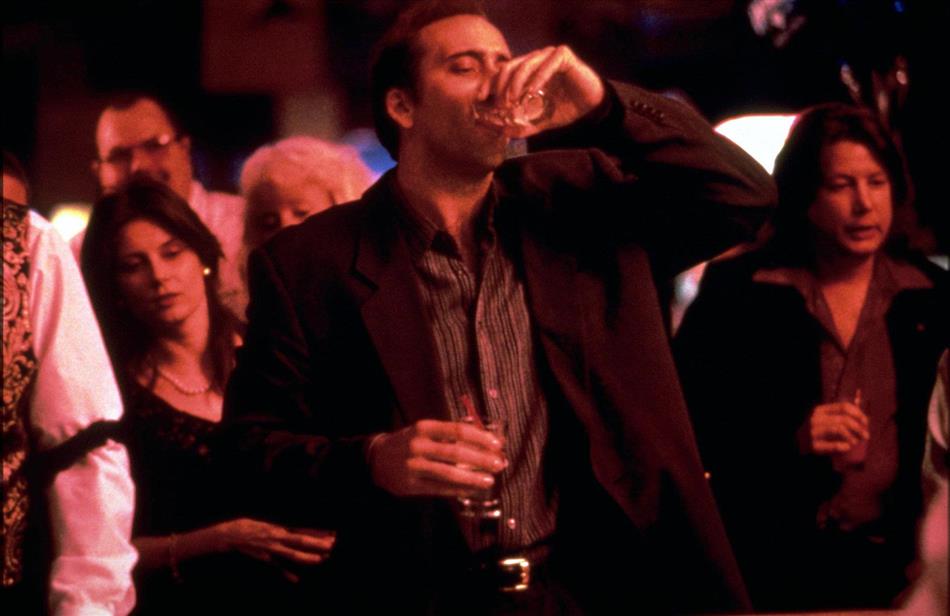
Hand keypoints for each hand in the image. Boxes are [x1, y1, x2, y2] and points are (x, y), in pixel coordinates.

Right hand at [212, 518, 335, 566]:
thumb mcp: (267, 526)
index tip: (332, 534)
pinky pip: (277, 567)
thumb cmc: (248, 527)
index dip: (318, 533)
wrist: (229, 534)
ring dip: (307, 557)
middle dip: (317, 543)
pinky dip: (286, 573)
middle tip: (332, 545)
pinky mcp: (264, 558)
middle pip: (301, 541)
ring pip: (292, 554)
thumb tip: (292, 532)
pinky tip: (295, 579)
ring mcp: (271, 549)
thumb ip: (282, 531)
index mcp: (279, 528)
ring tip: (321, 559)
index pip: (303, 531)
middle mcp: (277, 538)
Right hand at [369, 419, 507, 497]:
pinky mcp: (411, 485)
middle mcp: (418, 445)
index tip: (498, 444)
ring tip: (490, 481)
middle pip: (456, 452)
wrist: (376, 458)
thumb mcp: (424, 431)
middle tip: (499, 464)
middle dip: (482, 459)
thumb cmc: (409, 442)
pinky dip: (458, 490)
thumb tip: (484, 441)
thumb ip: (448, 435)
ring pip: (449, 473)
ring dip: (473, 478)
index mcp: (425, 428)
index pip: (458, 430)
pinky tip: (472, 490)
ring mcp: (414, 466)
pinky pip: (440, 488)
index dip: (481, 438)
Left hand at [483, 45, 603, 137]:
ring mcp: (548, 55)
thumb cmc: (565, 110)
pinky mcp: (563, 55)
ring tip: (514, 100)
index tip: (479, 99)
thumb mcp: (538, 121)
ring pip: (525, 64)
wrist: (592, 108)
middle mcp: (535, 60)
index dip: (489, 84)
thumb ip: (520, 125)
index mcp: (526, 72)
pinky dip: (538, 78)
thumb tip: (500, 131)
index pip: (501, 73)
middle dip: (501, 86)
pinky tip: (533, 92)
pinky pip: (547, 63)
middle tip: (500, 104)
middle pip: (509, 67)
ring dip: (516, 83)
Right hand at [802, 402, 869, 454]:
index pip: (843, 407)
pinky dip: (844, 446)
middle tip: (866, 436)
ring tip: (857, 442)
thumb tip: (863, 409)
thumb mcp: (826, 420)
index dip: (858, 413)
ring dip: (852, 437)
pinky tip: (847, 447)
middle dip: (858, 427)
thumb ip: (841, 414)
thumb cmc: (817, 432)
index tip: (866, 422)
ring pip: (839, 429)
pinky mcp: (814, 445)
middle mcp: (815, 419)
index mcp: (820, 410)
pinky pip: (834, 445)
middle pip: (843, 419)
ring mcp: (813, 432)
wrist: (798, 445)